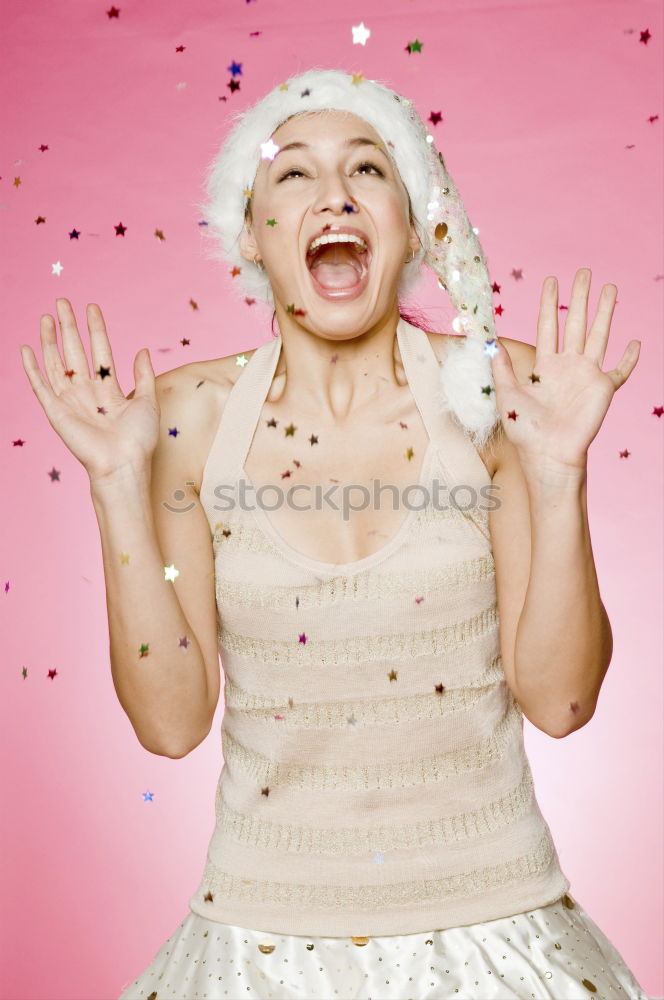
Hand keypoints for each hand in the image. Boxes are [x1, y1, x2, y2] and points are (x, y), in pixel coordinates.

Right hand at [20, 299, 159, 482]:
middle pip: (75, 351)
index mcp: (109, 389)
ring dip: (51, 340)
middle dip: (69, 327)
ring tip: (48, 316)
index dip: (95, 329)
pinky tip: (26, 349)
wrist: (123, 464)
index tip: (91, 307)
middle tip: (62, 302)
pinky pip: (40, 385)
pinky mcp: (56, 412)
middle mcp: (87, 392)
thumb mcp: (148, 402)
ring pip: (57, 363)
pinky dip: (32, 368)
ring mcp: (70, 401)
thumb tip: (142, 349)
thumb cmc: (139, 439)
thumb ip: (144, 375)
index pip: (99, 351)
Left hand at [489, 268, 640, 471]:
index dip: (549, 303)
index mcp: (543, 366)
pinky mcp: (603, 389)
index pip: (547, 326)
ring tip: (610, 288)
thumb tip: (489, 343)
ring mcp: (587, 375)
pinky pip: (620, 371)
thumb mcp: (506, 395)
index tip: (552, 280)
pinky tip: (635, 342)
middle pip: (575, 322)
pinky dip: (629, 358)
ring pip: (599, 335)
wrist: (547, 454)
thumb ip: (501, 368)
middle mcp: (567, 366)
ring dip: (605, 312)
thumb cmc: (524, 430)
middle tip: (584, 271)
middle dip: (579, 297)